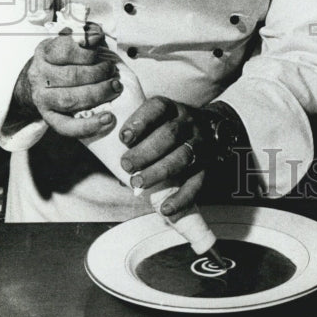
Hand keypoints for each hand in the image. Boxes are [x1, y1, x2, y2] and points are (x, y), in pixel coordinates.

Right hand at [10, 22, 121, 137]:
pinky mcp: (49, 118)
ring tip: (115, 87)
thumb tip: (95, 35)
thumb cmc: (66, 60)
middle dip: (98, 73)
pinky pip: (67, 127)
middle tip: (112, 70)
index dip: (87, 48)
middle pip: (70, 76)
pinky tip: (107, 118)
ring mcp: (42, 99)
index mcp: (45, 52)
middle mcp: (39, 75)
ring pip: (69, 99)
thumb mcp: (73, 42)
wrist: (41, 83)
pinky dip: (88, 125)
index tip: (101, 44)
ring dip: (98, 94)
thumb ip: (86, 36)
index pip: (65, 49)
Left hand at [118, 97, 210, 216]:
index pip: (157, 108)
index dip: (140, 121)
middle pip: (170, 134)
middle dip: (146, 151)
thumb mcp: (155, 120)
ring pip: (183, 156)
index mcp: (171, 109)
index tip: (124, 137)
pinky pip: (196, 183)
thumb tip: (109, 155)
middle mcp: (188, 123)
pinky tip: (165, 208)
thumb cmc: (167, 129)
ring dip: (159, 172)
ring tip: (138, 183)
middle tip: (127, 165)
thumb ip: (136, 133)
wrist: (207, 130)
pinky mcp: (207, 167)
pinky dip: (181, 198)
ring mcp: (200, 144)